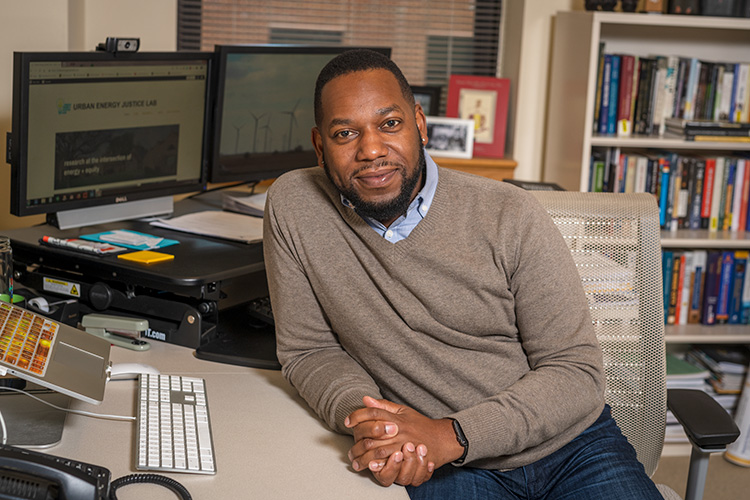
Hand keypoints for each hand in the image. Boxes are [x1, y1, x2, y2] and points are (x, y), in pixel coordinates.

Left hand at [345, 397, 463, 485]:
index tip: (348, 422)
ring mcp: (403, 445)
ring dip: (365, 457)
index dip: (358, 416)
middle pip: (372, 434)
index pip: (373, 413)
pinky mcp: (408, 458)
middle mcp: (399, 431)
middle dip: (358, 442)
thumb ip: (383, 406)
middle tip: (350, 449)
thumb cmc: (420, 425)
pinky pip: (391, 464)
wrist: (442, 439)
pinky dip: (379, 466)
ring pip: (379, 452)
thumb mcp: (403, 411)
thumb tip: (365, 399)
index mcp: (396, 418)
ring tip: (356, 461)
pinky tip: (370, 466)